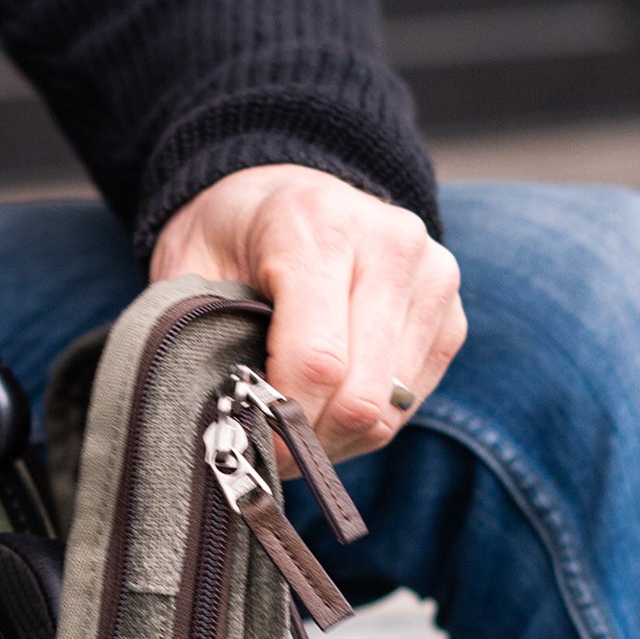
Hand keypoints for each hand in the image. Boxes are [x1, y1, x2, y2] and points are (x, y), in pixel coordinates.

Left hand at [150, 165, 464, 467]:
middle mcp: (390, 245)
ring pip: (388, 411)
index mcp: (319, 229)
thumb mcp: (189, 271)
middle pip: (361, 396)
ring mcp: (432, 278)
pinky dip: (365, 424)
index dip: (282, 423)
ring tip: (295, 422)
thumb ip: (199, 335)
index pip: (318, 362)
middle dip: (309, 439)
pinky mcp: (450, 315)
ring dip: (336, 438)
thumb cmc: (230, 238)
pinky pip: (408, 404)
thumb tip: (224, 418)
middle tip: (270, 445)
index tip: (252, 443)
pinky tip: (328, 404)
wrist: (284, 193)